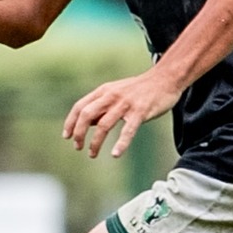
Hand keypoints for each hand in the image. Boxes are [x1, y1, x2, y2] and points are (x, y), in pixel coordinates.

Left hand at [64, 71, 180, 158]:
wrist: (165, 79)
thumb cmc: (139, 90)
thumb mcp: (116, 93)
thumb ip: (102, 106)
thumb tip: (88, 124)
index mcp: (104, 91)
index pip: (80, 106)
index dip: (71, 122)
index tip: (66, 136)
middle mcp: (111, 96)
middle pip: (87, 115)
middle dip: (79, 133)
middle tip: (77, 147)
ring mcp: (125, 104)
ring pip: (104, 125)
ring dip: (95, 142)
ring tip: (92, 154)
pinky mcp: (140, 112)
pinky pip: (128, 130)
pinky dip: (121, 143)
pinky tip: (115, 154)